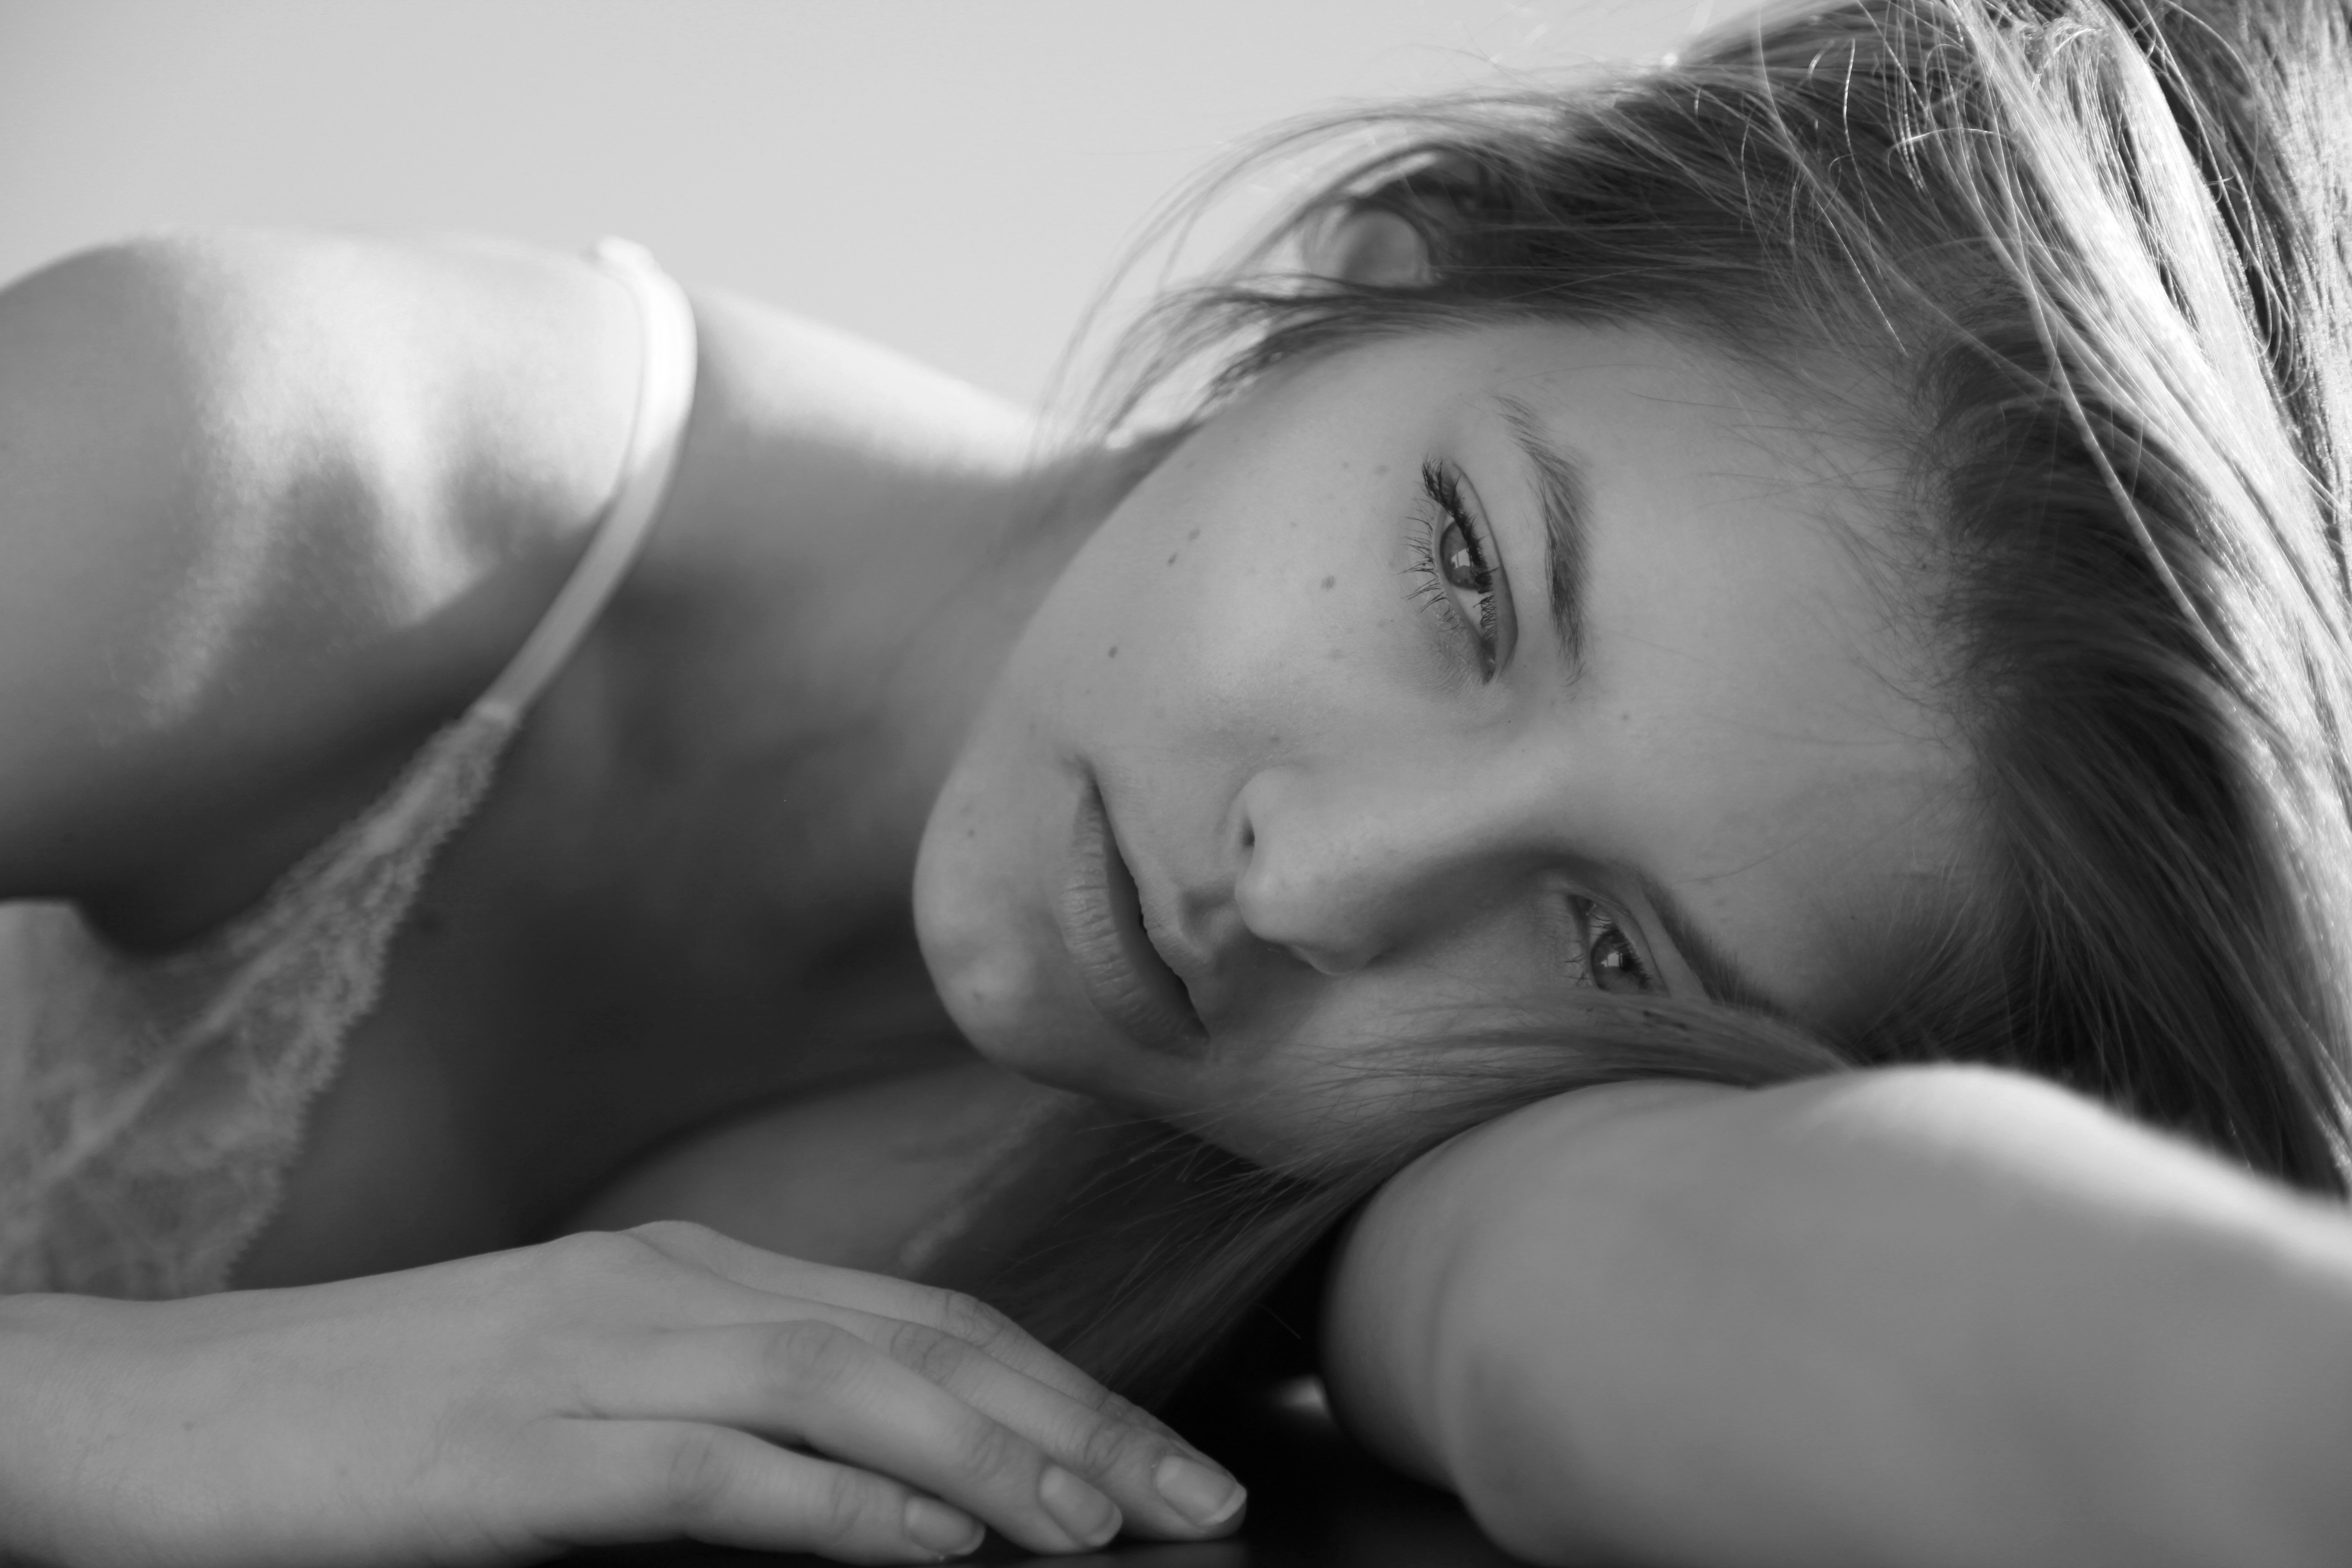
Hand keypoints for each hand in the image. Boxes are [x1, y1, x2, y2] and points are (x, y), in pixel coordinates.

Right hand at [0, 1222, 1246, 1565]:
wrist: (159, 1416)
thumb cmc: (380, 1416)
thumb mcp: (582, 1392)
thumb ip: (725, 1413)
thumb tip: (880, 1482)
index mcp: (685, 1270)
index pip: (921, 1318)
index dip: (1056, 1386)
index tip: (1158, 1457)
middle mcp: (664, 1290)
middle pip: (918, 1346)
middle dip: (1075, 1423)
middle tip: (1198, 1499)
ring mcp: (591, 1361)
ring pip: (844, 1394)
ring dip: (991, 1463)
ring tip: (1105, 1527)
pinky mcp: (520, 1451)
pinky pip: (717, 1472)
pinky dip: (842, 1509)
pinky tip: (937, 1545)